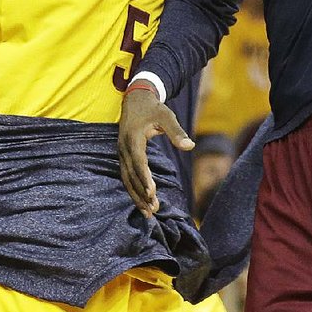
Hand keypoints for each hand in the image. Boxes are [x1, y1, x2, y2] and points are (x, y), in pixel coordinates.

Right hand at [118, 86, 193, 216]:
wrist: (136, 98)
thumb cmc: (153, 108)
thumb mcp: (166, 116)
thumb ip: (177, 131)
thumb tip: (190, 146)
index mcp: (133, 137)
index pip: (138, 161)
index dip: (144, 178)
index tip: (152, 193)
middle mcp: (124, 147)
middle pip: (131, 174)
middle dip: (141, 193)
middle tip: (153, 209)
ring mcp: (121, 152)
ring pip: (126, 178)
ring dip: (136, 196)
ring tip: (148, 213)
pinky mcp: (122, 155)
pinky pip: (126, 175)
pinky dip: (133, 189)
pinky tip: (141, 201)